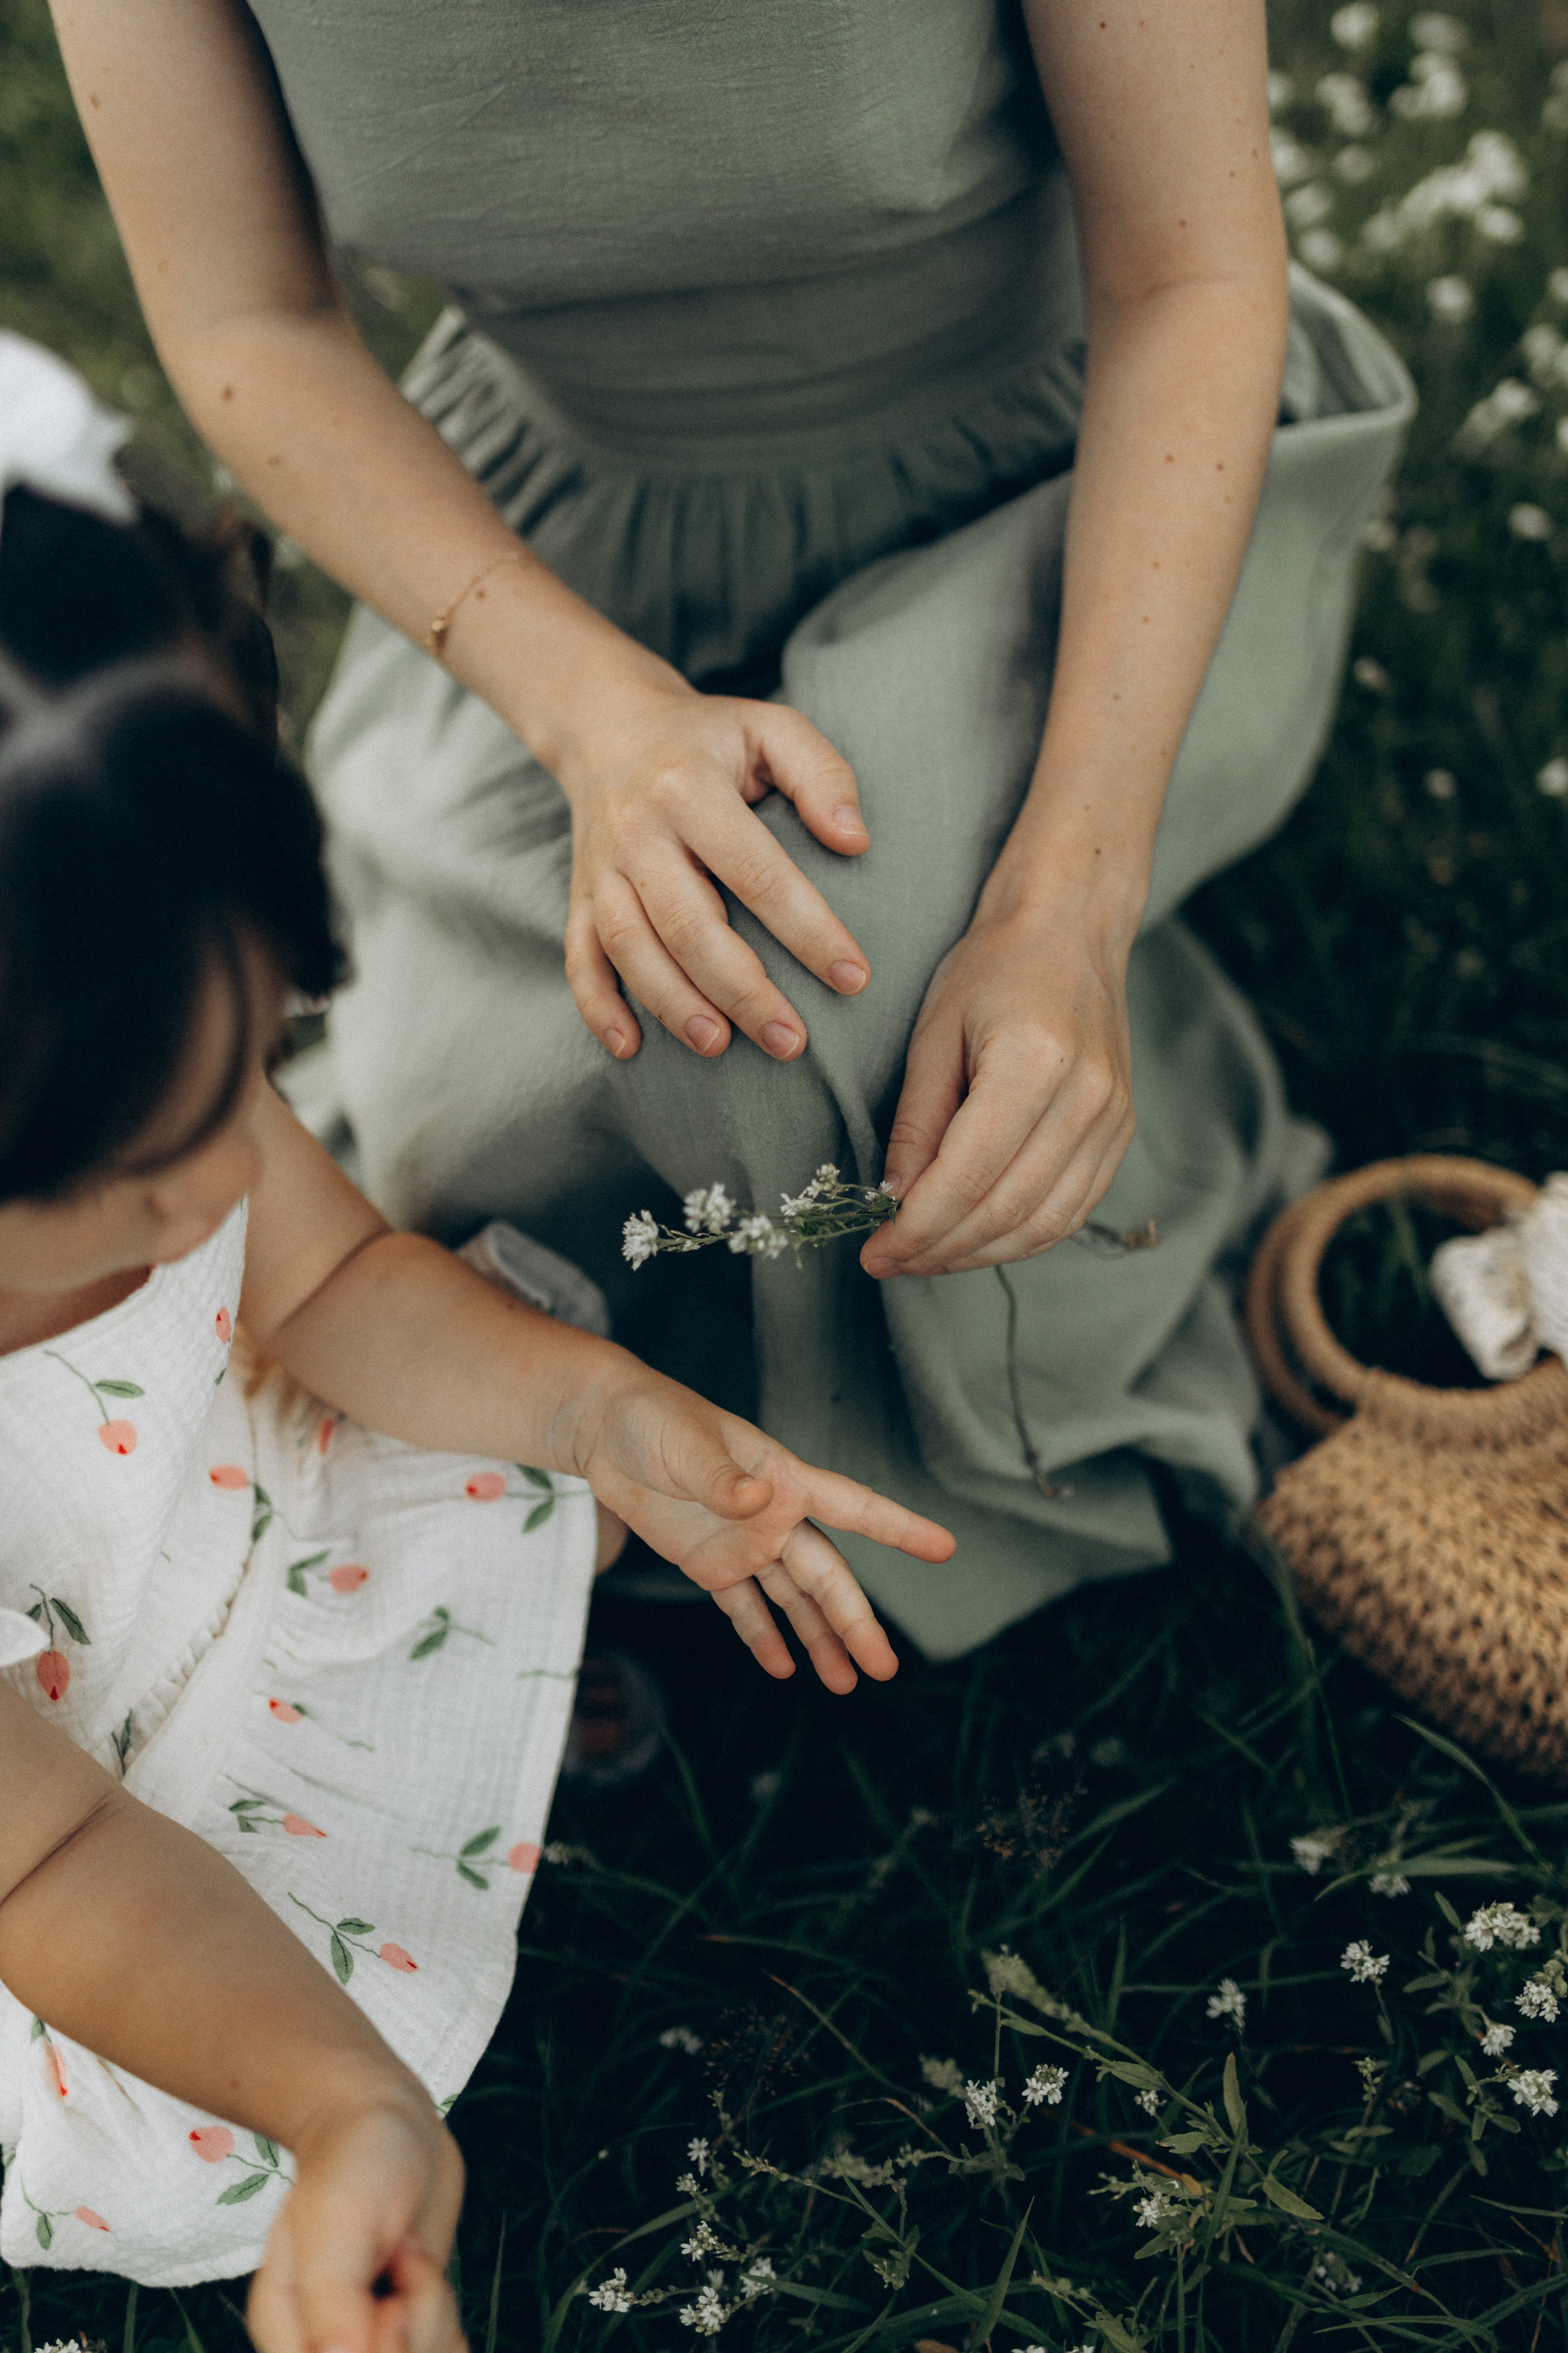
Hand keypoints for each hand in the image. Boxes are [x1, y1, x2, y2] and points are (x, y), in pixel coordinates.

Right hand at [248, 2092, 465, 2352]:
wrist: (390, 2125)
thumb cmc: (352, 2162)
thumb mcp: (337, 2223)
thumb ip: (333, 2300)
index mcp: (289, 2335)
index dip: (383, 2352)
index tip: (391, 2303)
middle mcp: (326, 2344)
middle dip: (418, 2324)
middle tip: (402, 2258)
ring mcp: (369, 2340)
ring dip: (436, 2308)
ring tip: (409, 2253)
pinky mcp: (407, 2331)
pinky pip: (445, 2352)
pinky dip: (448, 2316)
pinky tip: (423, 2273)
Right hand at [559, 683, 873, 1062]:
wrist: (609, 727)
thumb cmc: (710, 739)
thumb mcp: (771, 728)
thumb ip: (821, 774)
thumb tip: (855, 841)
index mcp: (690, 788)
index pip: (757, 871)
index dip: (807, 930)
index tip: (854, 977)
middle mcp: (638, 831)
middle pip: (688, 923)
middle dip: (742, 989)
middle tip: (790, 1041)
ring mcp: (602, 869)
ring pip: (631, 948)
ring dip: (674, 1004)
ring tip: (720, 1047)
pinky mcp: (580, 896)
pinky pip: (579, 958)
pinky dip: (599, 1007)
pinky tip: (632, 1048)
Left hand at [571, 1365, 954, 1690]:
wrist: (605, 1427)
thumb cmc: (652, 1419)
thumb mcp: (684, 1444)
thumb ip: (721, 1476)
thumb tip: (756, 1501)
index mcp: (783, 1479)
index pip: (853, 1506)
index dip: (899, 1527)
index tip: (944, 1548)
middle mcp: (774, 1515)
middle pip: (826, 1575)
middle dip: (855, 1621)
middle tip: (884, 1668)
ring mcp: (744, 1542)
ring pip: (794, 1598)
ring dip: (819, 1639)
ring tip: (844, 1684)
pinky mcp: (709, 1561)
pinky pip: (744, 1606)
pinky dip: (763, 1636)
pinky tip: (783, 1668)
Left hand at [860, 901, 1136, 1278]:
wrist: (1072, 930)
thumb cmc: (994, 967)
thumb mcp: (933, 1033)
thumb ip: (918, 1121)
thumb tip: (896, 1200)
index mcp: (1035, 1064)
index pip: (971, 1176)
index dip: (918, 1227)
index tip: (875, 1250)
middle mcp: (1087, 1099)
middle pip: (1008, 1209)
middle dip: (941, 1249)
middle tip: (890, 1262)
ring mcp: (1114, 1120)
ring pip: (1045, 1224)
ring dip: (979, 1254)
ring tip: (926, 1258)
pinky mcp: (1121, 1132)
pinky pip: (1073, 1209)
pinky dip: (1021, 1236)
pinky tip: (976, 1239)